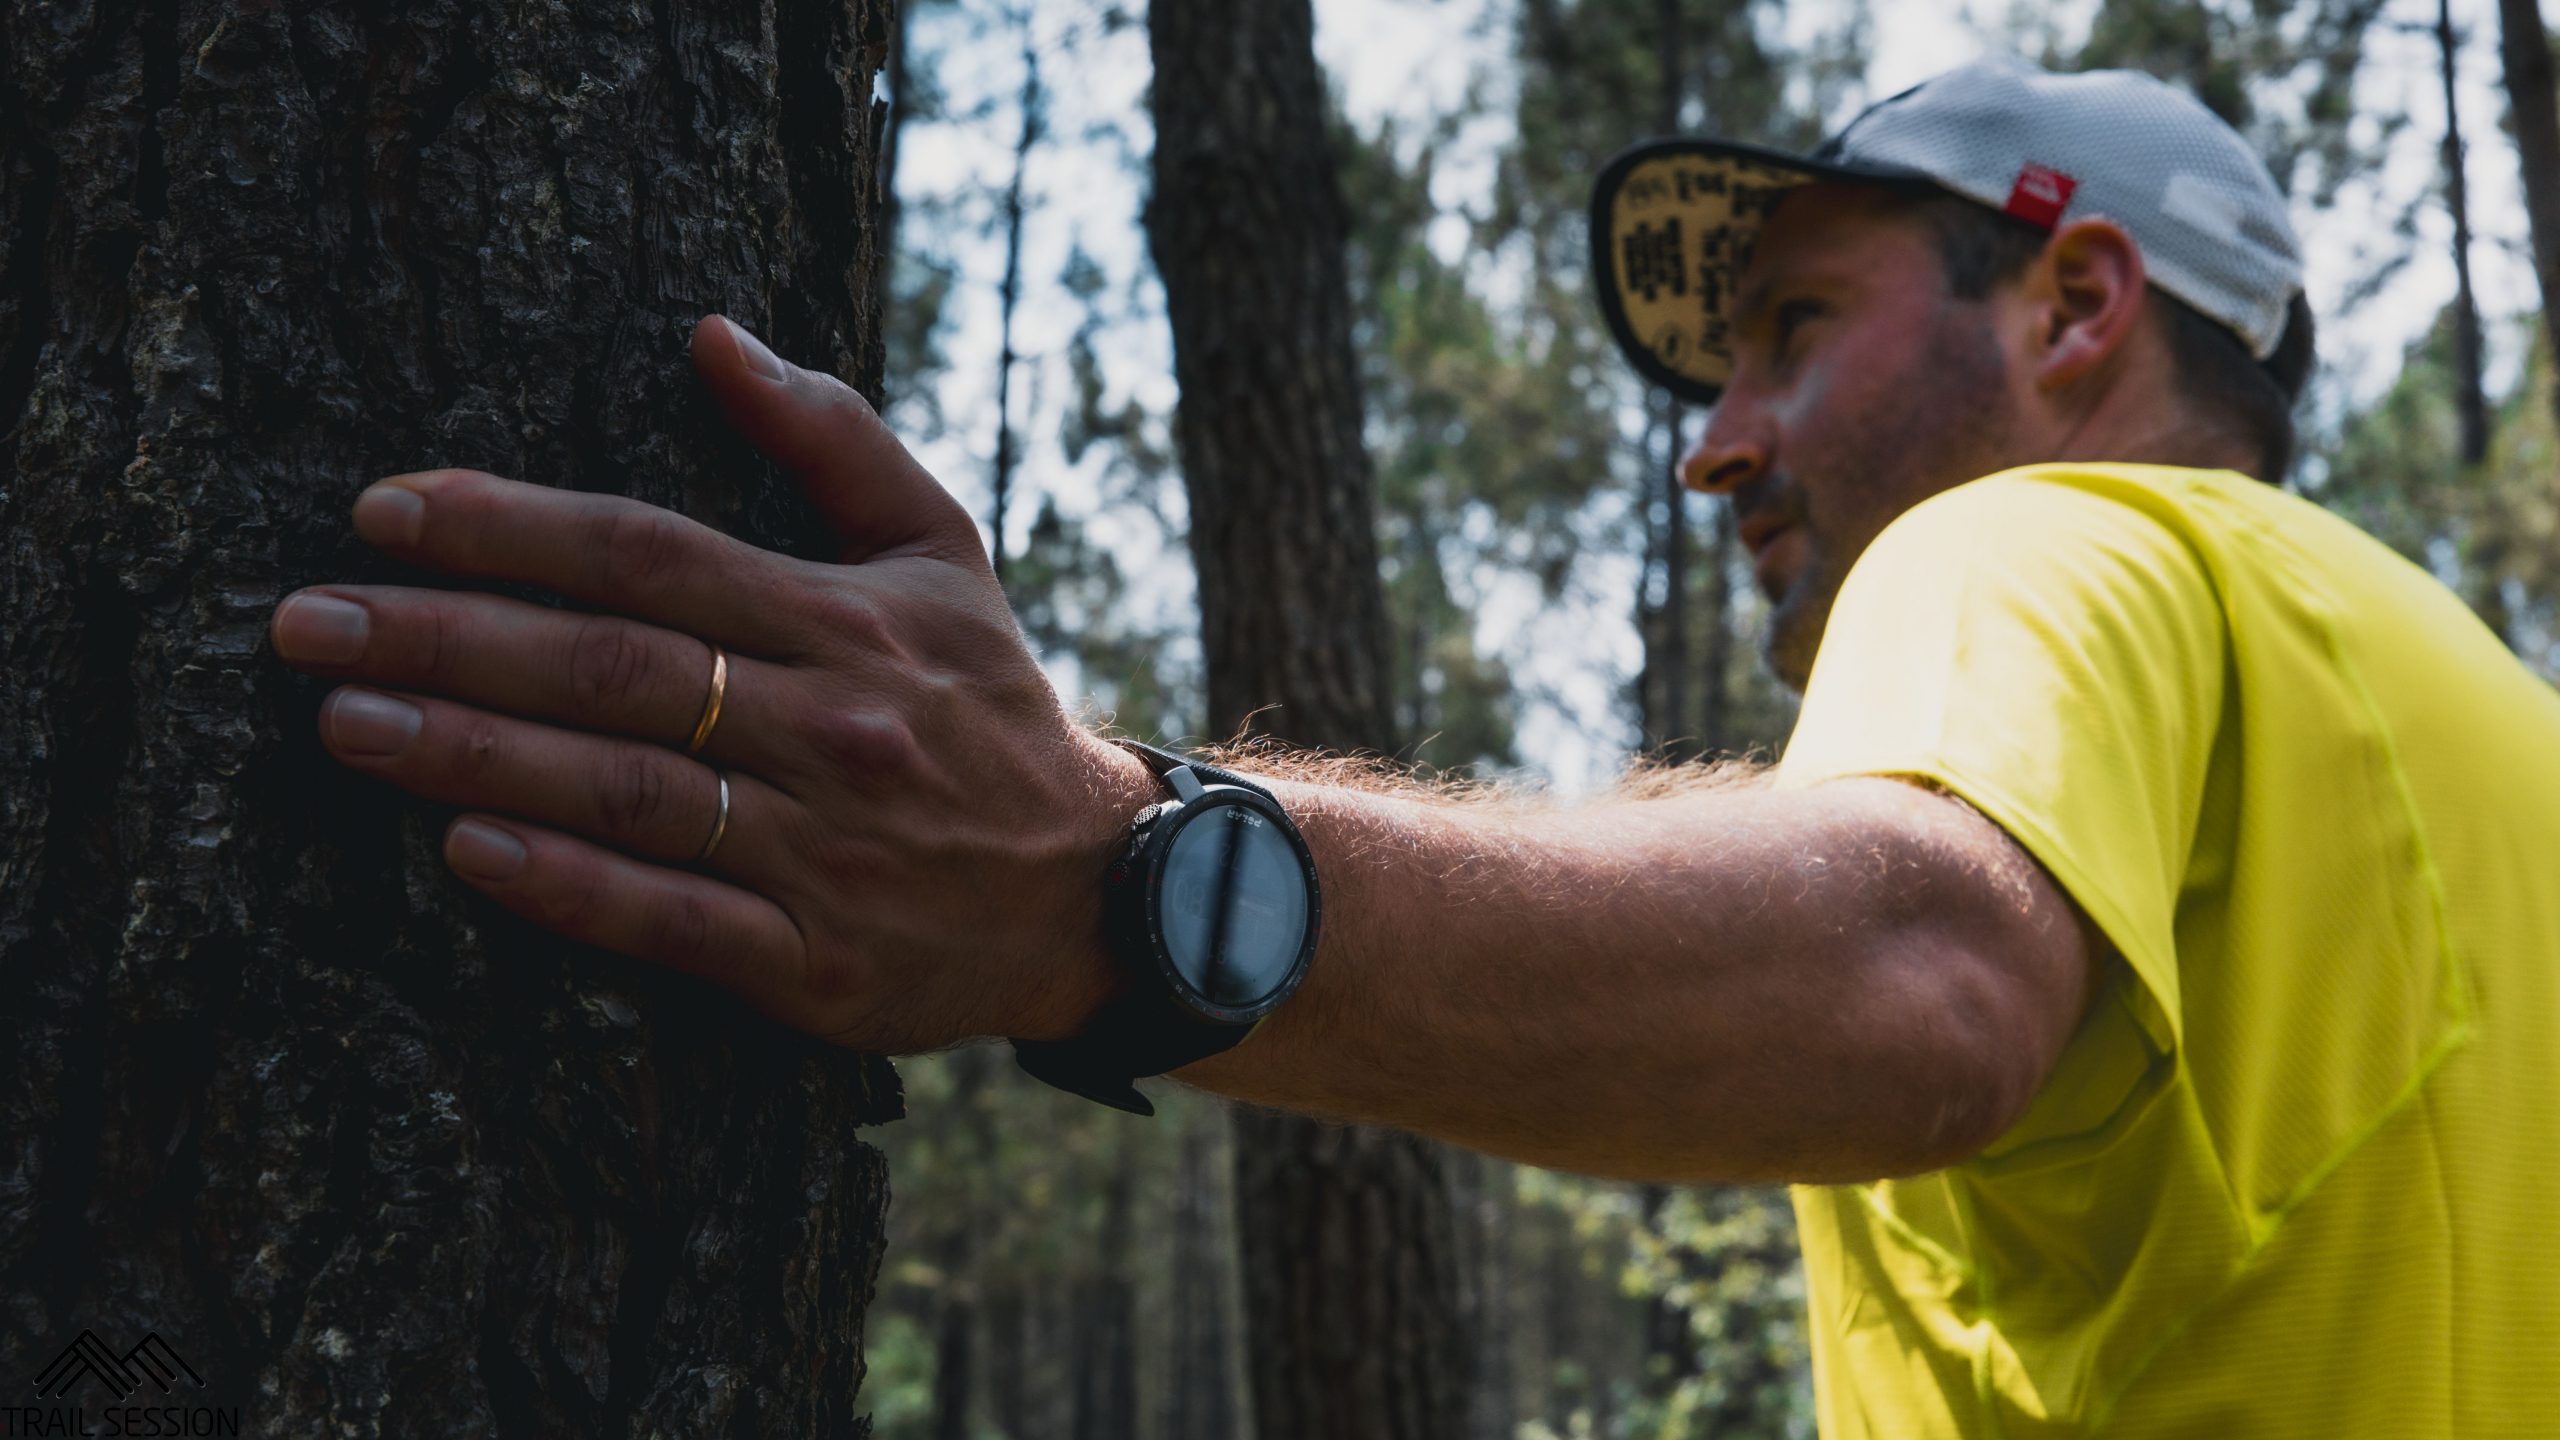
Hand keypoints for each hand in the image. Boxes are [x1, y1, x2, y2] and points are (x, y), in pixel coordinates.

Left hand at [269, 315, 1155, 1052]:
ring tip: (346, 723)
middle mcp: (834, 729)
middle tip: (308, 623)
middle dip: (449, 638)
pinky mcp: (817, 965)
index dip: (512, 528)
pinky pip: (675, 922)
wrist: (1097, 889)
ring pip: (626, 791)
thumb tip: (710, 335)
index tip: (384, 510)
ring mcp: (826, 852)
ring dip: (473, 756)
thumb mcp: (943, 553)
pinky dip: (567, 887)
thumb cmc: (989, 707)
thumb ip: (833, 439)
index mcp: (853, 621)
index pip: (654, 554)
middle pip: (615, 670)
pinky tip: (464, 851)